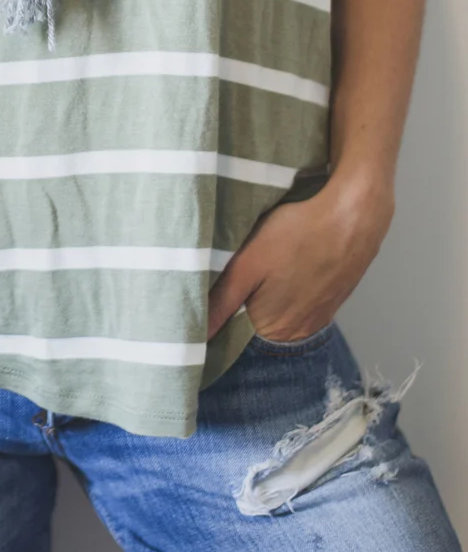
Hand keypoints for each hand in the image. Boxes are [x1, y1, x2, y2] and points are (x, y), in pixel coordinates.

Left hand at [206, 174, 394, 343]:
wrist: (355, 215)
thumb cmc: (297, 234)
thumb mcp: (248, 264)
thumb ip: (221, 302)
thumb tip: (197, 336)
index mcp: (273, 329)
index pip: (234, 335)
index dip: (217, 319)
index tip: (203, 300)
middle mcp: (298, 333)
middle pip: (257, 327)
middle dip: (240, 308)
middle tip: (228, 277)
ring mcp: (319, 318)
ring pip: (278, 314)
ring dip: (264, 299)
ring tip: (258, 272)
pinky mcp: (332, 300)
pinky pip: (300, 303)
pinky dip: (287, 290)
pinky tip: (284, 268)